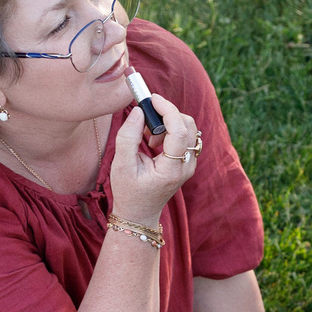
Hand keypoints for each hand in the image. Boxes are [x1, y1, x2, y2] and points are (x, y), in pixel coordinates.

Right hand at [109, 91, 201, 224]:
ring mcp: (190, 164)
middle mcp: (186, 166)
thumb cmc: (128, 191)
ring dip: (169, 122)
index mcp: (172, 170)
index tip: (152, 98)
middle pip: (189, 126)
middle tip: (146, 119)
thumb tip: (139, 112)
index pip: (179, 131)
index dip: (167, 110)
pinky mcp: (187, 161)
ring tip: (148, 136)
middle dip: (168, 114)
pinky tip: (154, 140)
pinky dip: (171, 129)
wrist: (139, 212)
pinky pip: (186, 136)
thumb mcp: (121, 165)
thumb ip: (128, 137)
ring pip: (189, 129)